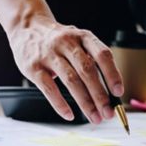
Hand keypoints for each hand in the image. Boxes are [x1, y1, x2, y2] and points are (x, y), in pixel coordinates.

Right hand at [0, 0, 122, 122]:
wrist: (26, 27)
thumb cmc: (59, 42)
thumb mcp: (78, 42)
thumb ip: (93, 61)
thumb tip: (110, 93)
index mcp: (83, 36)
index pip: (102, 54)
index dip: (112, 74)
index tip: (119, 92)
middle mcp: (67, 43)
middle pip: (87, 71)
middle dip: (100, 95)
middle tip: (108, 113)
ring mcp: (49, 54)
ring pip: (71, 81)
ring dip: (85, 102)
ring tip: (95, 117)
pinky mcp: (33, 67)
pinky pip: (49, 89)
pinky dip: (60, 104)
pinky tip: (69, 115)